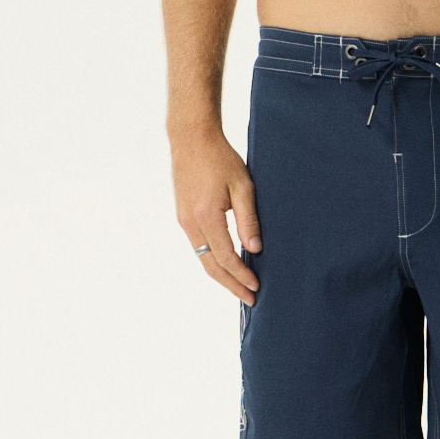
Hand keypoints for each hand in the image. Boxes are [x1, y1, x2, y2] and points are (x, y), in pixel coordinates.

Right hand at [170, 126, 260, 302]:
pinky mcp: (182, 215)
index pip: (226, 258)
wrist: (191, 138)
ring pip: (202, 258)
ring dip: (221, 275)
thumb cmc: (220, 158)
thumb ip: (249, 220)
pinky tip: (226, 264)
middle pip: (210, 266)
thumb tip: (254, 250)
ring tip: (239, 286)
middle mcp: (190, 223)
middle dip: (231, 285)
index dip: (242, 276)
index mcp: (206, 217)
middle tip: (250, 300)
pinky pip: (198, 246)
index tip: (257, 287)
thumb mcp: (243, 187)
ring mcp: (183, 220)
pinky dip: (212, 260)